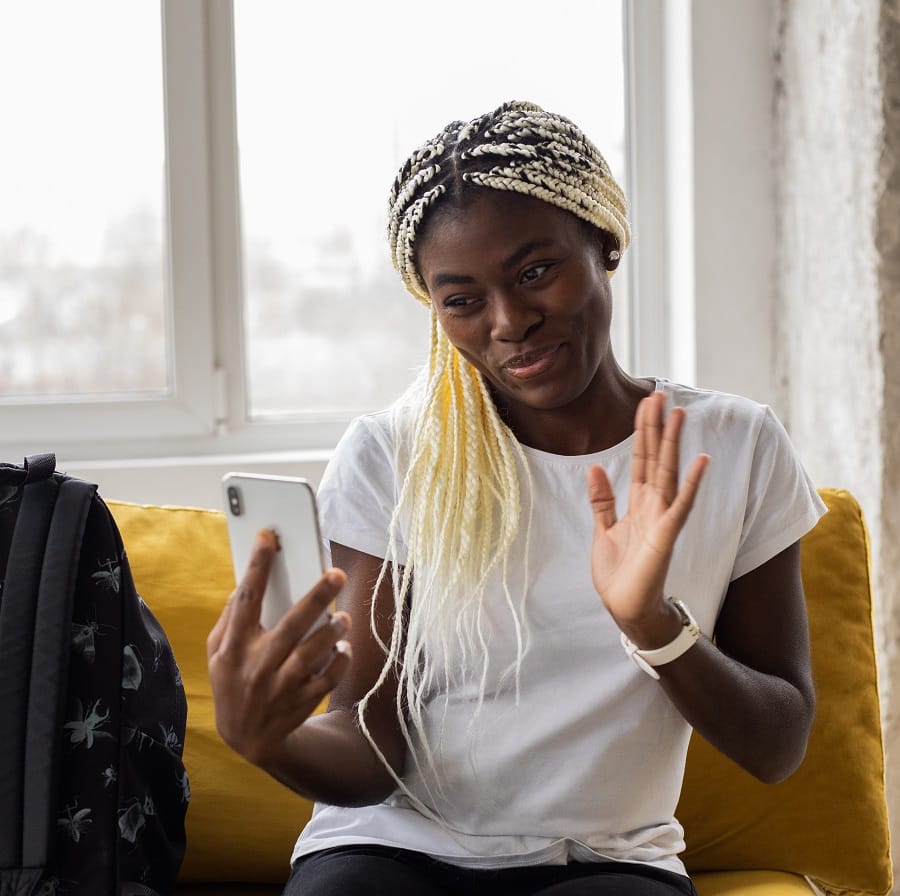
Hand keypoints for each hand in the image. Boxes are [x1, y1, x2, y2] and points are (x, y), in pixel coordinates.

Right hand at [207, 529, 351, 767]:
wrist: (247, 738)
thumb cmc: (232, 681)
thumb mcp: (218, 652)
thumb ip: (231, 618)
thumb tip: (247, 580)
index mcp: (233, 647)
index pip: (246, 600)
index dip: (257, 566)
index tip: (270, 536)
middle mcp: (257, 666)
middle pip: (291, 626)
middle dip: (316, 598)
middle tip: (336, 574)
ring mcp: (280, 687)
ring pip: (313, 653)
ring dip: (332, 631)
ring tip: (342, 617)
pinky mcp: (302, 701)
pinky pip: (329, 678)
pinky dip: (340, 660)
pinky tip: (343, 646)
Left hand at [587, 392, 708, 642]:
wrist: (625, 608)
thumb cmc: (618, 573)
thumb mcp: (603, 530)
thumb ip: (602, 500)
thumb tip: (595, 468)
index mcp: (637, 502)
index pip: (641, 458)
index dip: (642, 430)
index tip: (646, 402)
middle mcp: (653, 505)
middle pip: (656, 457)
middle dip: (657, 426)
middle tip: (661, 394)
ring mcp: (663, 518)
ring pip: (669, 472)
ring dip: (674, 443)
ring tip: (679, 413)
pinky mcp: (667, 534)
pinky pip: (682, 504)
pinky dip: (693, 482)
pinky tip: (702, 459)